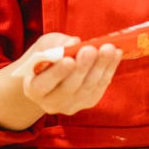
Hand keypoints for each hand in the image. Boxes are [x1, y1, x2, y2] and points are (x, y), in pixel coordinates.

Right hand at [0, 32, 121, 128]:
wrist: (51, 75)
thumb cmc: (46, 56)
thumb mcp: (45, 45)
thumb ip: (57, 44)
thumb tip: (74, 42)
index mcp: (33, 89)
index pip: (43, 85)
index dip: (57, 73)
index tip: (69, 60)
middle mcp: (50, 103)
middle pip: (69, 88)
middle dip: (82, 67)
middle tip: (91, 49)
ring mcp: (70, 106)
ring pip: (88, 88)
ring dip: (100, 67)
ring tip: (108, 49)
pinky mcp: (88, 102)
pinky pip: (100, 87)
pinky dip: (109, 69)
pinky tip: (116, 53)